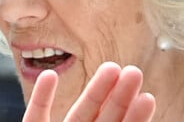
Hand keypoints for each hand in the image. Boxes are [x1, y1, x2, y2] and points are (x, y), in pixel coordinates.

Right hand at [22, 62, 155, 121]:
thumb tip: (147, 106)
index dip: (134, 118)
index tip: (148, 97)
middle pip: (102, 119)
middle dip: (119, 97)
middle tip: (135, 72)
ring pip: (78, 113)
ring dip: (94, 90)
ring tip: (112, 67)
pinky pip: (34, 117)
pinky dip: (40, 97)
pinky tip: (49, 75)